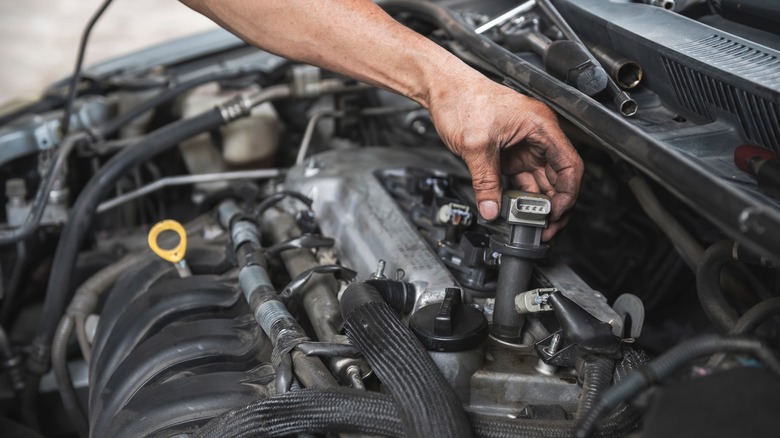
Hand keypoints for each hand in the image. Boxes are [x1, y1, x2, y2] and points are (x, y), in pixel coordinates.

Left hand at [427, 74, 583, 240]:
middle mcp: (538, 136)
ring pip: (541, 182)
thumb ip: (485, 181)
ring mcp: (525, 146)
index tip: (555, 214)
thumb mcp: (476, 145)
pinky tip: (514, 210)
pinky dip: (520, 197)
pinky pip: (522, 180)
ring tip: (530, 225)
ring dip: (536, 204)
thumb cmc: (463, 99)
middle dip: (553, 206)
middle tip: (545, 228)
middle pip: (558, 178)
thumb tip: (491, 208)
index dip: (567, 194)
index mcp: (541, 126)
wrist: (443, 88)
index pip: (570, 165)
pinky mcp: (509, 154)